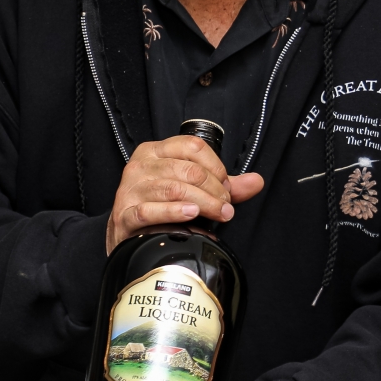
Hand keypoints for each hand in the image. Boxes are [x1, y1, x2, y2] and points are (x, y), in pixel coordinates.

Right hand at [107, 134, 264, 250]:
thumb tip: (256, 182)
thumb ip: (223, 185)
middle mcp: (141, 165)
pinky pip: (151, 211)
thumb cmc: (160, 205)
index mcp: (156, 151)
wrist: (127, 234)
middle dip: (214, 190)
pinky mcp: (125, 214)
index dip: (216, 166)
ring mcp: (131, 189)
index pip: (193, 146)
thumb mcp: (191, 188)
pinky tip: (191, 215)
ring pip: (174, 189)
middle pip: (188, 170)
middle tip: (225, 206)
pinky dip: (174, 213)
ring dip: (204, 203)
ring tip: (219, 213)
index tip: (226, 186)